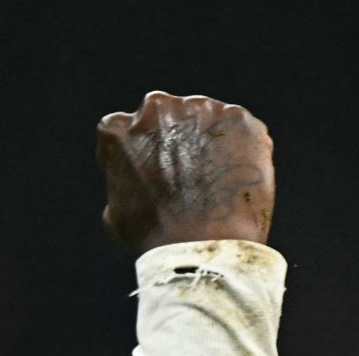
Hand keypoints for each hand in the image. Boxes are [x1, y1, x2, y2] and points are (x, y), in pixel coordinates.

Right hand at [96, 91, 274, 255]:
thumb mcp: (117, 212)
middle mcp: (155, 108)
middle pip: (166, 116)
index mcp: (118, 129)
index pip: (126, 130)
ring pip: (204, 119)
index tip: (153, 173)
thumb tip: (137, 179)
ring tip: (216, 182)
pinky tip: (237, 180)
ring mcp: (198, 108)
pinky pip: (239, 130)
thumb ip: (124, 180)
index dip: (142, 153)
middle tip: (189, 176)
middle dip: (175, 139)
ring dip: (208, 141)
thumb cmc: (155, 238)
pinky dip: (240, 149)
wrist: (202, 244)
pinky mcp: (237, 117)